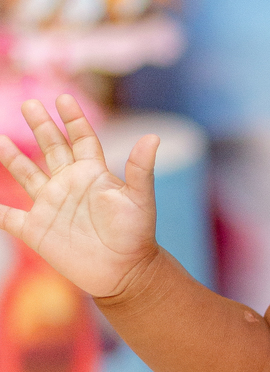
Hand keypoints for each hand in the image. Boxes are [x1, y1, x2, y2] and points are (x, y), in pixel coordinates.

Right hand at [0, 96, 159, 298]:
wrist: (124, 273)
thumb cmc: (136, 235)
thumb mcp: (139, 200)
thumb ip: (140, 169)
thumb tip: (153, 137)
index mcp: (93, 174)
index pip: (81, 139)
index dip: (73, 119)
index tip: (64, 98)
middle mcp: (69, 184)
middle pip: (51, 148)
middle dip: (41, 125)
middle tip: (30, 104)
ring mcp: (50, 205)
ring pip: (26, 174)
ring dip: (12, 157)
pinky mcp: (36, 230)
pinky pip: (8, 216)